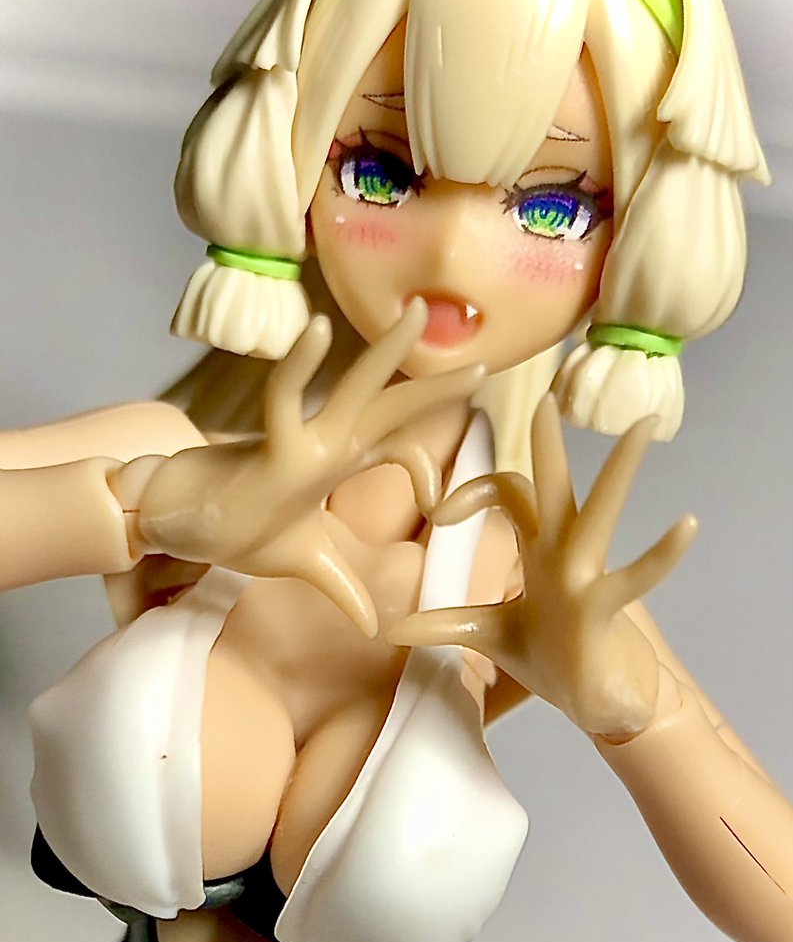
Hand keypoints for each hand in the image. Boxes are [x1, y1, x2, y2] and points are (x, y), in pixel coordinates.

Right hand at [138, 300, 482, 635]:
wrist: (184, 528)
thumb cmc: (238, 529)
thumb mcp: (307, 563)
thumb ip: (343, 586)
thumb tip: (375, 627)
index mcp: (340, 461)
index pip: (399, 446)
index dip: (426, 470)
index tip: (440, 507)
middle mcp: (330, 442)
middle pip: (392, 406)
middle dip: (435, 385)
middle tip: (485, 363)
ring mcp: (303, 440)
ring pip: (353, 389)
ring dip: (385, 353)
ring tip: (413, 313)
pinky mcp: (269, 448)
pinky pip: (283, 398)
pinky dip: (298, 366)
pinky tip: (318, 331)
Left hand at [389, 396, 696, 735]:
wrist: (601, 704)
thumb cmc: (555, 662)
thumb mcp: (491, 637)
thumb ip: (447, 624)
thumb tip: (393, 628)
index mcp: (536, 550)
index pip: (508, 493)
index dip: (474, 489)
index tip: (440, 514)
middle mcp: (563, 552)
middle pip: (552, 484)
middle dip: (548, 441)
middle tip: (546, 395)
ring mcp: (588, 576)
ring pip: (599, 512)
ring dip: (619, 470)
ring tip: (643, 426)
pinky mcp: (606, 609)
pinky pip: (636, 576)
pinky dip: (660, 555)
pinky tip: (686, 527)